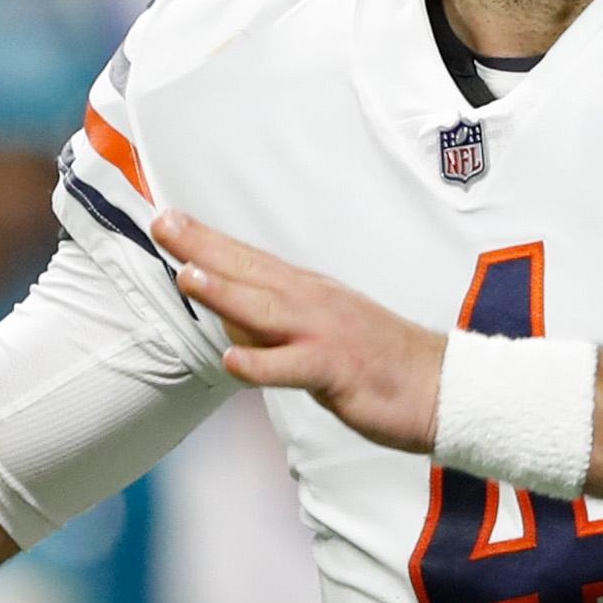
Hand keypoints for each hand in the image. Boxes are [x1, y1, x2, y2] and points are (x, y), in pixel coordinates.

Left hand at [152, 211, 443, 453]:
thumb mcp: (318, 333)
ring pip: (268, 311)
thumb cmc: (378, 360)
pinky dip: (262, 364)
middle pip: (252, 271)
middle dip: (204, 248)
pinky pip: (294, 367)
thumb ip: (273, 324)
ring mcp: (326, 334)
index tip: (169, 217)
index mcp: (308, 292)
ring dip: (227, 293)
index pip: (250, 259)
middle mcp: (313, 304)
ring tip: (188, 277)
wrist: (439, 386)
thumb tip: (229, 320)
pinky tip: (233, 361)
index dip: (208, 239)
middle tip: (163, 223)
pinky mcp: (339, 369)